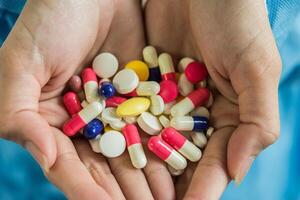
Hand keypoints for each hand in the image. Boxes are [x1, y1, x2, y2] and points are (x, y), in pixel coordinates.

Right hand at [0, 0, 173, 198]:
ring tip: (169, 199)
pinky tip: (181, 164)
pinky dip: (166, 145)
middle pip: (107, 168)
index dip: (88, 192)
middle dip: (127, 194)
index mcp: (55, 123)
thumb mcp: (21, 64)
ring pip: (135, 152)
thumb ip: (19, 114)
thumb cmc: (49, 21)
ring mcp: (118, 111)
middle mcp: (89, 123)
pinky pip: (155, 124)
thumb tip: (45, 158)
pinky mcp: (143, 95)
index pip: (71, 167)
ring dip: (151, 178)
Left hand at [145, 0, 280, 198]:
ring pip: (155, 140)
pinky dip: (126, 131)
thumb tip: (238, 173)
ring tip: (127, 192)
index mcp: (228, 115)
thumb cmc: (237, 22)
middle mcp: (197, 113)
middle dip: (169, 186)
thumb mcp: (257, 69)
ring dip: (143, 165)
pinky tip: (111, 150)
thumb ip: (257, 121)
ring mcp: (169, 100)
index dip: (203, 188)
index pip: (215, 161)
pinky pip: (135, 112)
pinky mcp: (147, 84)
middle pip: (182, 158)